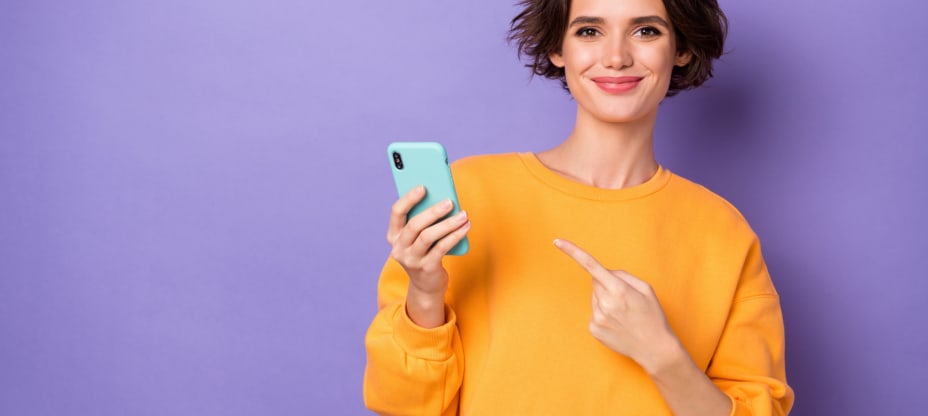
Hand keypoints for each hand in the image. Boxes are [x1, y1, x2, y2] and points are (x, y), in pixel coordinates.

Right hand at [387, 185, 470, 326]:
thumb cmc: (425, 251)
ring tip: (464, 214)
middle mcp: (399, 248)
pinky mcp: (426, 268)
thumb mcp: (419, 236)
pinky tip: (465, 227)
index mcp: (394, 235)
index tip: (423, 187)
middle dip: (433, 211)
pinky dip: (455, 236)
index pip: (396, 212)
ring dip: (448, 224)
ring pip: (428, 237)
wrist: (426, 284)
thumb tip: (443, 199)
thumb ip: (425, 220)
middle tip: (450, 201)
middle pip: (414, 225)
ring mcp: (411, 260)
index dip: (409, 198)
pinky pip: (442, 248)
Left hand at [554, 238, 681, 373]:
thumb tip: (605, 273)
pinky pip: (595, 312)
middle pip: (596, 282)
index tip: (557, 241)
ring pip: (595, 298)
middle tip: (626, 299)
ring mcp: (597, 318)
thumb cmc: (652, 316)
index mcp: (618, 290)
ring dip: (606, 300)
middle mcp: (604, 303)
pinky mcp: (593, 329)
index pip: (591, 266)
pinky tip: (618, 324)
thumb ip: (623, 276)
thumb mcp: (645, 289)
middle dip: (608, 285)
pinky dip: (604, 314)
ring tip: (624, 314)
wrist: (654, 349)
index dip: (573, 252)